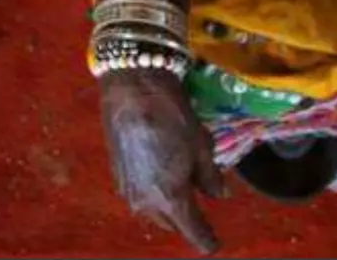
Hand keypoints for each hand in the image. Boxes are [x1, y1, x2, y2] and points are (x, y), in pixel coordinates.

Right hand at [100, 68, 222, 252]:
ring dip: (168, 207)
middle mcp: (145, 203)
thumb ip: (210, 177)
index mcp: (171, 198)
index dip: (207, 241)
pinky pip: (141, 197)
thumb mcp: (201, 146)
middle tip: (200, 209)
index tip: (215, 246)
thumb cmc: (172, 117)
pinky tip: (162, 174)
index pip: (193, 232)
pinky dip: (154, 194)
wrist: (131, 92)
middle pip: (171, 224)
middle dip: (187, 220)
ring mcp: (127, 192)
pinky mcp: (117, 178)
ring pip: (153, 212)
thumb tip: (219, 196)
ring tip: (183, 188)